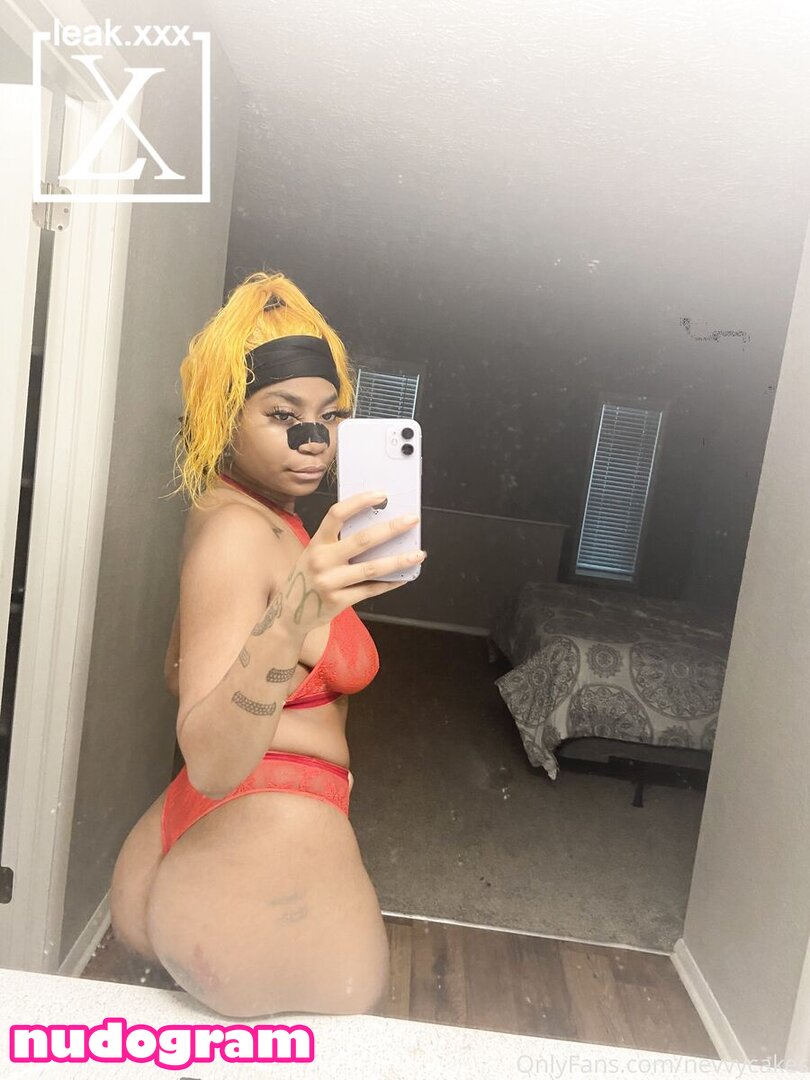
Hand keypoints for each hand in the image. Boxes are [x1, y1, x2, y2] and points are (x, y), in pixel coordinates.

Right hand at [279, 491, 423, 633]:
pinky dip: (390, 583)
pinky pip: (371, 590)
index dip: (360, 502)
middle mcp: (321, 560)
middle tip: (412, 520)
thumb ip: (338, 541)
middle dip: (391, 528)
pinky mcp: (338, 601)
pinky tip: (404, 577)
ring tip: (418, 554)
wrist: (290, 613)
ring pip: (371, 568)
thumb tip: (378, 526)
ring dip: (399, 560)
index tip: (381, 495)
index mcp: (316, 542)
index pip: (337, 514)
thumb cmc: (309, 577)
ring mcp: (329, 582)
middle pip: (362, 540)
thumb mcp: (315, 553)